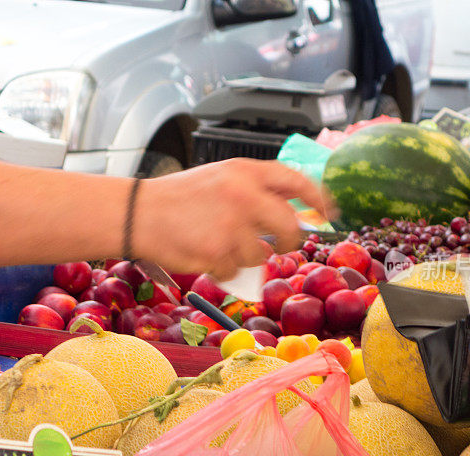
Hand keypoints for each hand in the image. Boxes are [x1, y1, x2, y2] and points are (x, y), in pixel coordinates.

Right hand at [133, 158, 334, 279]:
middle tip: (283, 244)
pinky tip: (206, 252)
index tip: (329, 211)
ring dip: (246, 256)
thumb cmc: (178, 198)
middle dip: (291, 240)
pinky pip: (236, 270)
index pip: (296, 181)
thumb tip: (294, 207)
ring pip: (261, 253)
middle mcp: (243, 194)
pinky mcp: (218, 251)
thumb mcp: (221, 177)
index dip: (319, 198)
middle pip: (290, 225)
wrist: (140, 213)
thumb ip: (256, 188)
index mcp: (246, 171)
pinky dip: (224, 268)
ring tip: (221, 243)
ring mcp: (232, 224)